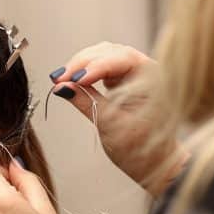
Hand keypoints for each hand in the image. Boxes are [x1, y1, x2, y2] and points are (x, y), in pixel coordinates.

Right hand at [49, 42, 186, 195]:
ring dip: (81, 65)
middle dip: (81, 64)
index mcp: (152, 77)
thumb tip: (61, 88)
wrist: (155, 162)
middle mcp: (145, 68)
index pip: (120, 59)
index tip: (71, 79)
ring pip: (103, 55)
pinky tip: (72, 80)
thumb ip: (86, 102)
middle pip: (108, 52)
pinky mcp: (124, 77)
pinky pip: (102, 64)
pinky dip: (85, 70)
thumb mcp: (110, 124)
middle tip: (58, 79)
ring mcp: (134, 71)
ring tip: (61, 79)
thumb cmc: (141, 147)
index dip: (93, 67)